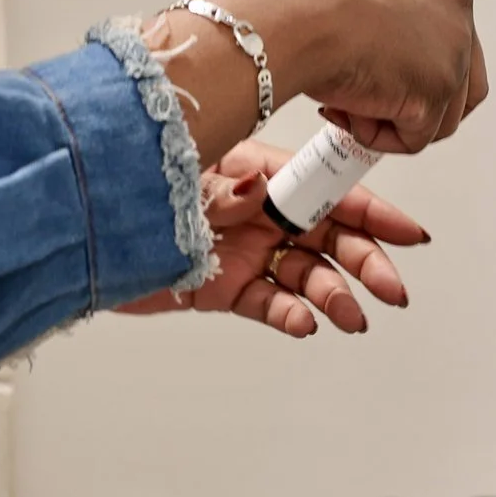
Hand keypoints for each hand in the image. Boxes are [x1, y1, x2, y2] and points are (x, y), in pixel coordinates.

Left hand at [118, 139, 428, 337]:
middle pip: (330, 237)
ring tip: (350, 317)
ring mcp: (246, 251)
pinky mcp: (225, 288)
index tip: (410, 234)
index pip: (329, 189)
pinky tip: (304, 324)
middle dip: (367, 263)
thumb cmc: (134, 184)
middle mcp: (260, 213)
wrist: (85, 229)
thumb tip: (255, 191)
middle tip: (393, 290)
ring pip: (306, 275)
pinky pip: (268, 303)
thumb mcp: (181, 176)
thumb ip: (221, 189)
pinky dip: (288, 315)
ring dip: (333, 297)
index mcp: (258, 173)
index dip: (374, 213)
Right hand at [160, 0, 487, 161]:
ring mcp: (453, 52)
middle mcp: (454, 9)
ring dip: (391, 120)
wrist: (293, 13)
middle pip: (457, 80)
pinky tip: (348, 113)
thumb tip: (362, 35)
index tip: (379, 79)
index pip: (449, 38)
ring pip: (439, 115)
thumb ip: (372, 11)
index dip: (411, 70)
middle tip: (366, 102)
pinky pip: (415, 138)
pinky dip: (379, 137)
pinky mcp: (437, 92)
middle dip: (411, 101)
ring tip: (347, 104)